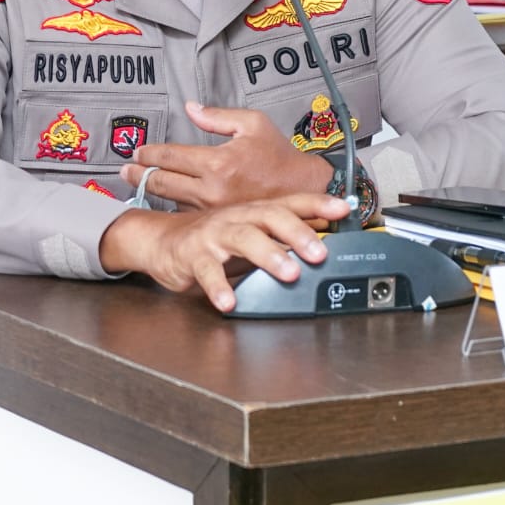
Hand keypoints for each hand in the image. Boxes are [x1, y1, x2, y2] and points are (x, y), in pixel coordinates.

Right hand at [99, 193, 347, 311]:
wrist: (162, 240)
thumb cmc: (213, 238)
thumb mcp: (252, 235)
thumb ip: (281, 240)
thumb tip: (322, 248)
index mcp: (255, 212)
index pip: (290, 203)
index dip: (317, 204)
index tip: (342, 210)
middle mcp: (237, 217)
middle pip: (270, 216)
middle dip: (298, 232)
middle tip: (320, 252)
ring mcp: (214, 234)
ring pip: (244, 238)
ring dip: (269, 254)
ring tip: (289, 273)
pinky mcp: (192, 255)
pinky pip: (207, 270)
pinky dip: (218, 287)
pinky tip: (229, 302)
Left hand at [121, 102, 332, 209]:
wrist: (303, 191)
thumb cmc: (280, 157)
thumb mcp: (253, 124)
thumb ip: (217, 116)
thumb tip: (191, 108)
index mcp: (217, 162)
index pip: (169, 157)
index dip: (148, 153)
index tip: (138, 151)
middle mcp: (210, 189)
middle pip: (160, 182)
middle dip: (138, 174)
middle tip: (126, 169)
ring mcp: (212, 209)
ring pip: (169, 200)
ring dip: (150, 191)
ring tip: (137, 182)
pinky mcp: (218, 222)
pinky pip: (186, 212)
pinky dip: (172, 204)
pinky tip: (164, 199)